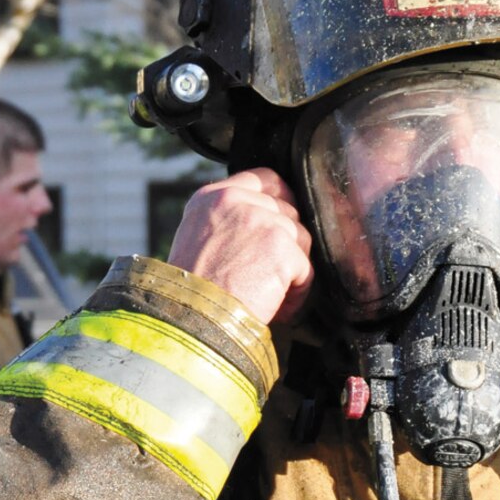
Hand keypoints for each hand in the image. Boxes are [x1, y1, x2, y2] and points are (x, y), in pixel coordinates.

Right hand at [169, 169, 313, 325]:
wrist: (193, 320)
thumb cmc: (193, 293)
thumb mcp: (199, 239)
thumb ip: (229, 220)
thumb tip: (267, 220)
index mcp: (213, 197)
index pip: (264, 179)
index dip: (282, 201)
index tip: (283, 226)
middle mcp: (236, 201)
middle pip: (288, 212)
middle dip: (286, 246)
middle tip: (269, 276)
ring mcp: (262, 220)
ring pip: (301, 239)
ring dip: (292, 271)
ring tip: (270, 296)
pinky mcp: (281, 246)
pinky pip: (306, 269)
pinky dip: (297, 293)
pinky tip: (276, 308)